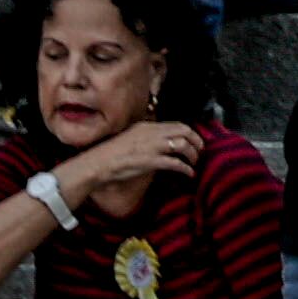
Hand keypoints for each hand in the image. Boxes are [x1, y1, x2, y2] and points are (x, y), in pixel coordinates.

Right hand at [61, 122, 197, 208]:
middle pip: (185, 132)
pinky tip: (188, 173)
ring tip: (194, 163)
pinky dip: (185, 169)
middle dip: (197, 142)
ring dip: (193, 155)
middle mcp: (152, 134)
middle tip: (200, 151)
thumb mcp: (132, 137)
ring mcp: (152, 147)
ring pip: (183, 145)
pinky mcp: (151, 161)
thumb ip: (148, 137)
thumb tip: (164, 143)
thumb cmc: (112, 153)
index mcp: (147, 127)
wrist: (97, 164)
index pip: (178, 125)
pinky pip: (175, 163)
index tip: (195, 141)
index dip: (190, 133)